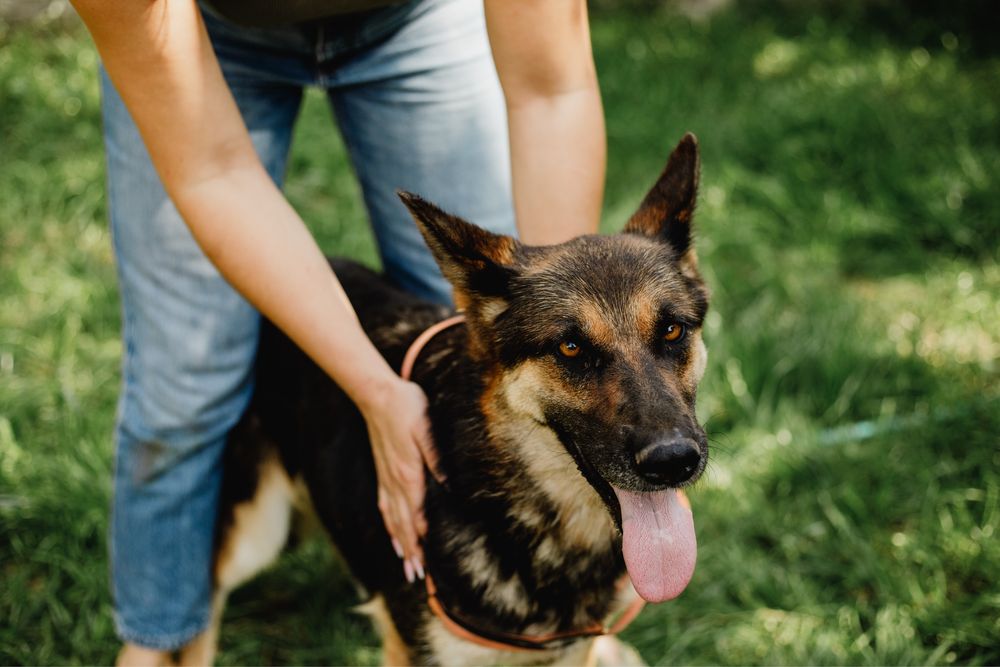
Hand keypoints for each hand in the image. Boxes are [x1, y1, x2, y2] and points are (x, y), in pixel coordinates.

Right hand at [359, 376, 442, 582]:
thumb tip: (449, 485)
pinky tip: (393, 536)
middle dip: (411, 552)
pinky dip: (390, 525)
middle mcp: (394, 481)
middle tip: (416, 577)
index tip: (426, 564)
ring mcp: (386, 478)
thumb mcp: (427, 428)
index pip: (416, 515)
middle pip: (403, 525)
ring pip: (393, 519)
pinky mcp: (382, 473)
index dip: (422, 541)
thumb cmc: (407, 407)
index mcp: (408, 473)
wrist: (376, 394)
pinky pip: (385, 506)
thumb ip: (436, 458)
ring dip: (400, 544)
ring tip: (406, 566)